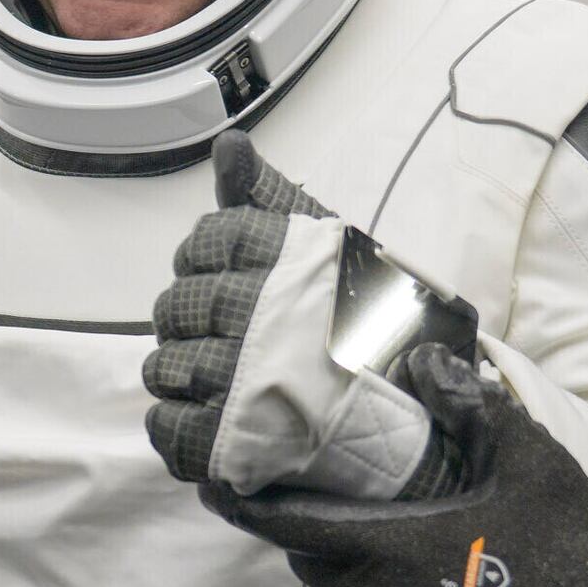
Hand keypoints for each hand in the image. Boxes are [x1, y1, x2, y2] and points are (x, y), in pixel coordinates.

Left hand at [144, 133, 439, 500]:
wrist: (420, 420)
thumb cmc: (369, 330)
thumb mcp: (327, 252)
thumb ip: (267, 199)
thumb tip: (229, 145)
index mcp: (294, 266)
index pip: (212, 240)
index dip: (202, 258)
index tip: (218, 274)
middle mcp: (267, 319)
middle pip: (180, 306)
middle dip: (187, 317)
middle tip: (215, 332)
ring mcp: (249, 383)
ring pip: (168, 365)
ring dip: (177, 369)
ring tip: (211, 373)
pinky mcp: (237, 441)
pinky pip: (170, 426)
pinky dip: (172, 422)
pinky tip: (198, 415)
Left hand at [209, 352, 587, 586]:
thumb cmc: (574, 548)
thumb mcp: (527, 458)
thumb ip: (468, 405)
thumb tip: (424, 356)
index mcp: (386, 548)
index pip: (286, 524)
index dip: (244, 502)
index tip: (215, 482)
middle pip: (314, 565)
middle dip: (316, 535)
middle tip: (340, 504)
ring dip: (351, 581)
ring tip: (391, 550)